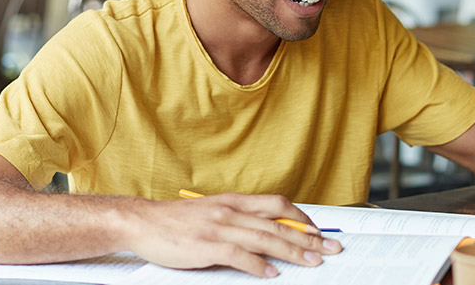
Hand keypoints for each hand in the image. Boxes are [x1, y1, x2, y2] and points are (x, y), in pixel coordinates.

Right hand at [124, 192, 341, 276]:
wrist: (143, 222)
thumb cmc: (177, 221)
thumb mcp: (213, 211)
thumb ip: (239, 219)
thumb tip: (267, 231)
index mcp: (234, 201)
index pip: (278, 205)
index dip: (302, 218)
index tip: (319, 231)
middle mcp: (232, 211)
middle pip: (279, 224)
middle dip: (309, 237)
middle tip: (330, 248)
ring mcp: (220, 227)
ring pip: (266, 239)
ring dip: (293, 251)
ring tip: (312, 261)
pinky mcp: (208, 245)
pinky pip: (240, 255)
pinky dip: (259, 265)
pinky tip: (273, 273)